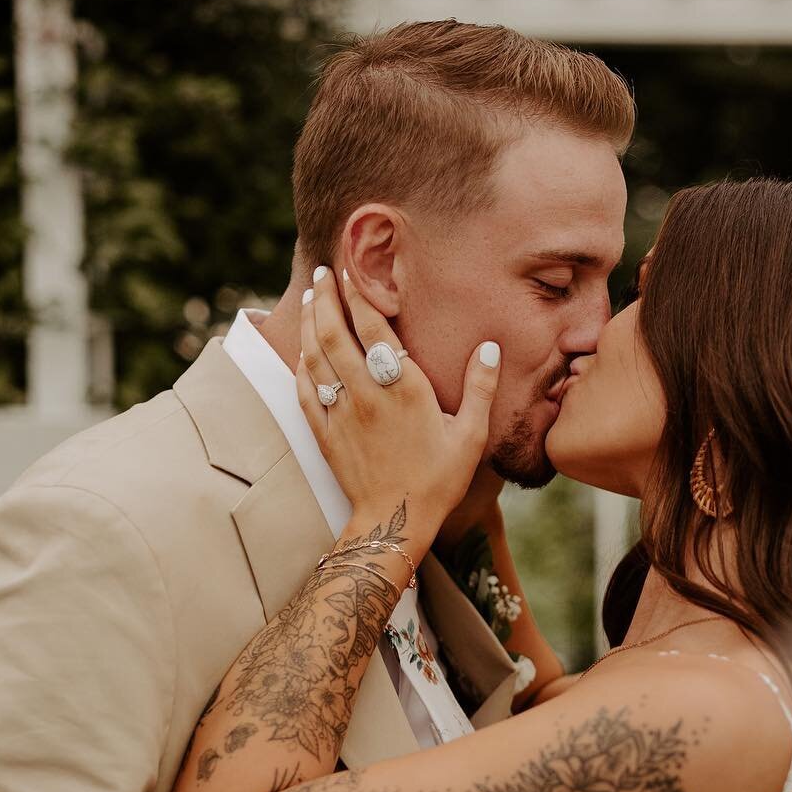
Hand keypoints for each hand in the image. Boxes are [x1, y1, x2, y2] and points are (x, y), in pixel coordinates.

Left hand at [298, 268, 501, 548]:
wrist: (395, 521)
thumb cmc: (439, 480)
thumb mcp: (471, 436)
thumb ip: (480, 388)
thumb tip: (490, 347)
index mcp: (404, 388)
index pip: (373, 328)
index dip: (359, 295)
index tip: (351, 270)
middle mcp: (366, 394)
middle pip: (336, 333)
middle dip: (327, 297)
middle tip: (323, 272)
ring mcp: (341, 412)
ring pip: (316, 356)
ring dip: (311, 322)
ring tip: (312, 297)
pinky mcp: (325, 433)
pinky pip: (305, 390)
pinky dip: (302, 364)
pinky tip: (303, 350)